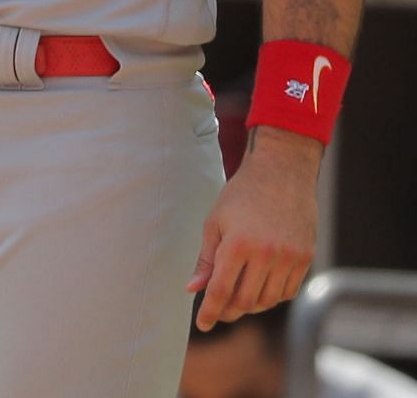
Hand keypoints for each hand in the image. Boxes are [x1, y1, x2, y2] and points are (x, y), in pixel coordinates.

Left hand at [188, 128, 321, 329]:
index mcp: (237, 245)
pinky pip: (287, 291)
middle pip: (245, 301)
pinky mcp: (306, 258)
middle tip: (219, 311)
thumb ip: (206, 260)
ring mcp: (289, 258)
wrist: (281, 174)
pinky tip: (260, 288)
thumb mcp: (215, 223)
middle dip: (229, 311)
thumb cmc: (241, 196)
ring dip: (251, 305)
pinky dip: (272, 296)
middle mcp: (266, 255)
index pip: (221, 291)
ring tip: (238, 298)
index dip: (210, 312)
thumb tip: (193, 289)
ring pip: (268, 300)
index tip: (203, 325)